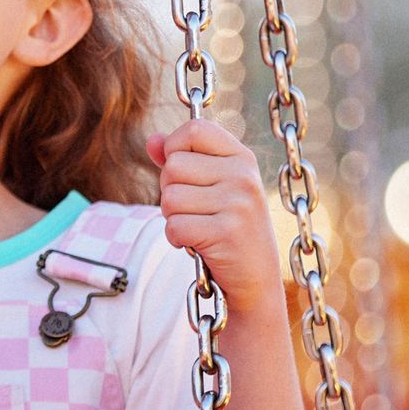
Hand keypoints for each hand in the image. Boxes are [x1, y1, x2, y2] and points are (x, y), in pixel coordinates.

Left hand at [146, 120, 281, 313]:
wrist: (256, 281)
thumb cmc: (229, 229)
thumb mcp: (213, 188)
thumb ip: (182, 161)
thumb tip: (152, 139)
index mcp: (242, 158)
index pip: (195, 128)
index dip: (175, 148)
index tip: (183, 173)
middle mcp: (244, 176)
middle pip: (173, 165)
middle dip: (171, 192)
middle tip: (195, 211)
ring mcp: (238, 203)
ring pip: (169, 197)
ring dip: (173, 218)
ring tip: (198, 227)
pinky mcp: (227, 232)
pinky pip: (174, 226)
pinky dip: (177, 239)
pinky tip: (198, 245)